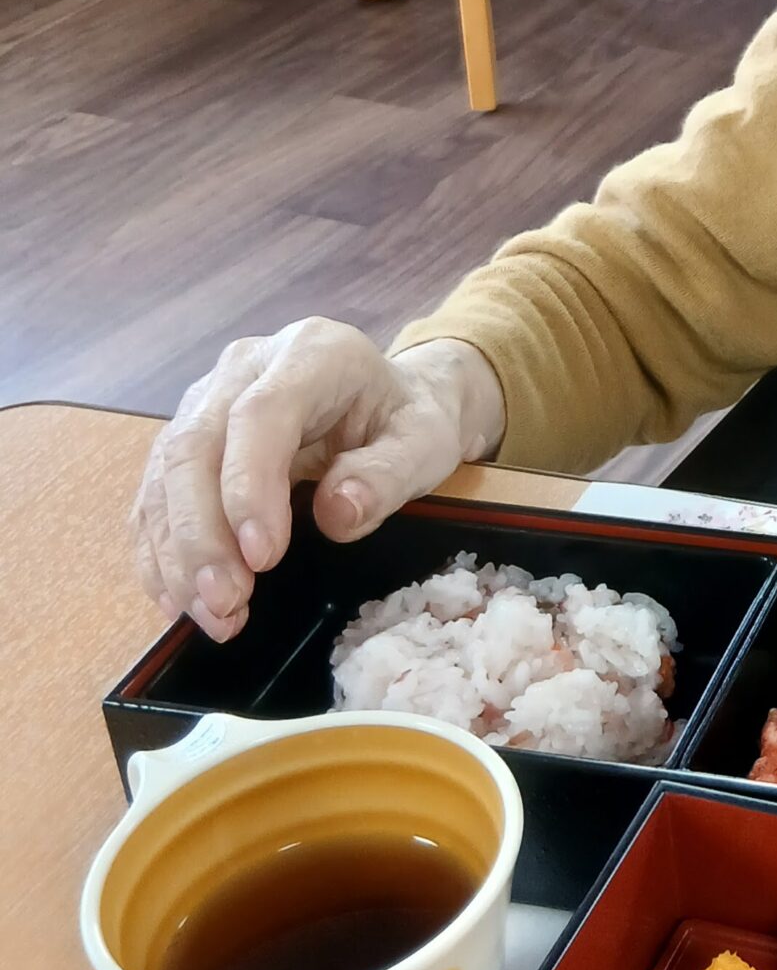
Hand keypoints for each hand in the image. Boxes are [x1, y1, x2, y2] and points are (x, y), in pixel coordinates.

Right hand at [130, 323, 506, 643]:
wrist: (389, 400)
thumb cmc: (408, 419)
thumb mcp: (427, 443)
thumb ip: (389, 476)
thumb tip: (337, 515)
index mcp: (311, 354)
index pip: (260, 415)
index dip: (249, 486)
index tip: (262, 557)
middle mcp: (244, 368)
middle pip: (195, 447)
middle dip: (202, 535)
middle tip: (227, 604)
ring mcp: (206, 400)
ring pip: (165, 475)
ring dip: (178, 554)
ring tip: (214, 615)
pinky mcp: (187, 438)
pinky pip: (156, 495)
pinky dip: (162, 552)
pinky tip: (181, 599)